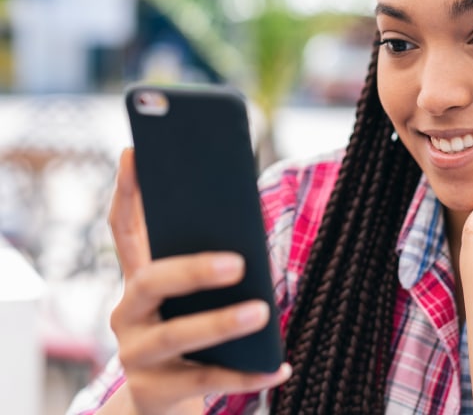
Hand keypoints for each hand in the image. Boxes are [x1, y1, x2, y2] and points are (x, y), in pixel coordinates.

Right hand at [105, 149, 290, 414]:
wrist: (162, 400)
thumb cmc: (188, 329)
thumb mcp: (189, 295)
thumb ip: (206, 260)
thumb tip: (245, 228)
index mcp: (138, 279)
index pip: (124, 229)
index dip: (127, 191)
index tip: (135, 151)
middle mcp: (128, 313)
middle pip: (150, 282)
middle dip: (192, 269)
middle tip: (238, 263)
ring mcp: (136, 354)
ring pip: (175, 336)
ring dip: (220, 323)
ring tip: (261, 313)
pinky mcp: (154, 392)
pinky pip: (206, 381)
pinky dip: (246, 375)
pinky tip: (279, 367)